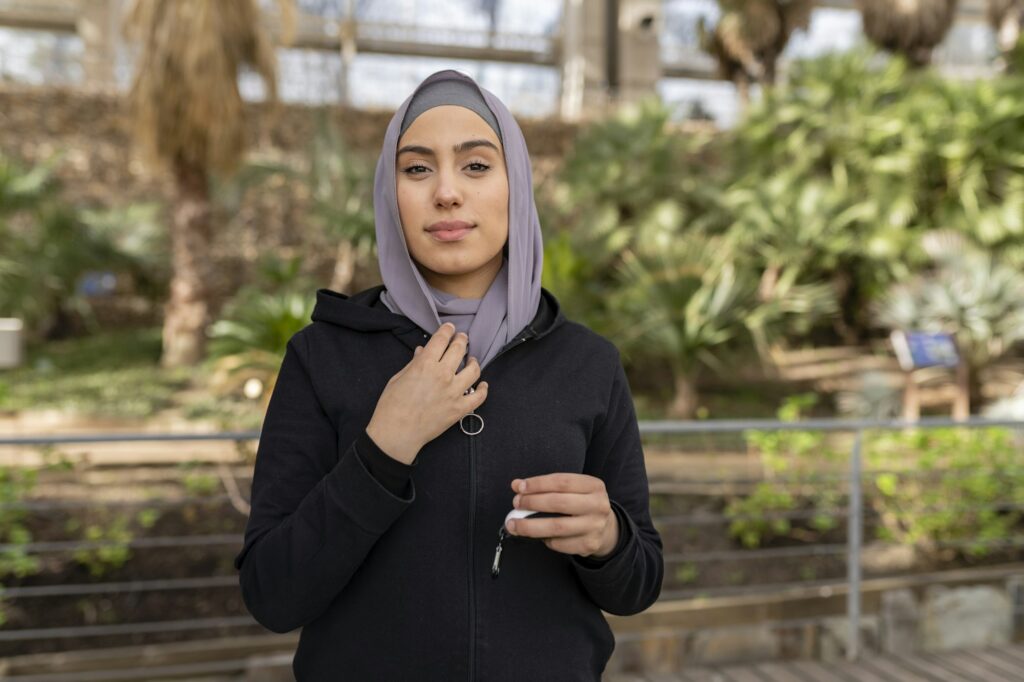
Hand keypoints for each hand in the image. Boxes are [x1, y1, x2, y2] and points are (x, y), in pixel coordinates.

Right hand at [366, 322, 487, 464]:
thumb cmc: (391, 406)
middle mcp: (443, 375)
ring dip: (474, 362)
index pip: (441, 340)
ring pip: (473, 370)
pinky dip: (483, 389)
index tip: (450, 328)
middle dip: (462, 340)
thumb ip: (413, 363)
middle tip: (462, 338)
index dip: (447, 330)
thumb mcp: (398, 379)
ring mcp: (454, 392)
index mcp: (425, 364)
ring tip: (472, 360)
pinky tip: (483, 384)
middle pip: (459, 350)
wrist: (396, 434)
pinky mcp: (459, 409)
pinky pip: (479, 397)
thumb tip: (423, 351)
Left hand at [505, 474, 618, 558]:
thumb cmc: (581, 504)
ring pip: (556, 527)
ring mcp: (595, 526)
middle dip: (532, 503)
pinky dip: (544, 539)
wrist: (605, 528)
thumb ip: (545, 486)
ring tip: (513, 524)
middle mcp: (598, 505)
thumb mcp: (570, 490)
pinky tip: (536, 535)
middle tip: (516, 504)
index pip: (562, 481)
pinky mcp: (589, 544)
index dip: (538, 484)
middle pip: (559, 503)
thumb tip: (517, 485)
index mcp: (594, 485)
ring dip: (530, 526)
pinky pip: (559, 543)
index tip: (519, 487)